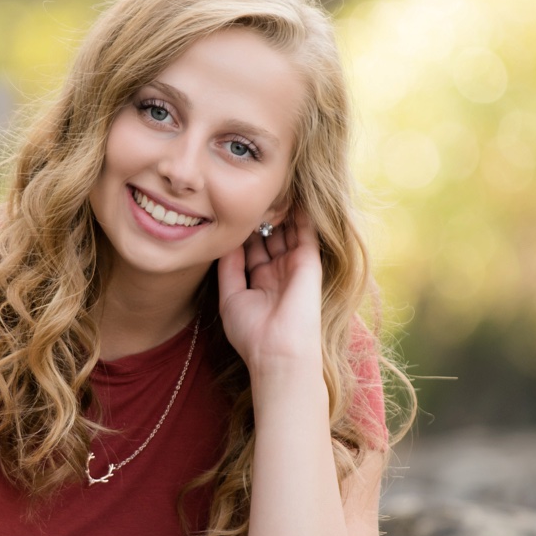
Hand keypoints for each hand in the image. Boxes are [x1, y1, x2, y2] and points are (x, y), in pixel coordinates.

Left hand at [216, 207, 322, 374]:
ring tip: (267, 185)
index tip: (230, 209)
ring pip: (286, 230)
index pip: (251, 248)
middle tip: (248, 191)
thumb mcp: (230, 297)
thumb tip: (226, 241)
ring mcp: (294, 265)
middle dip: (260, 216)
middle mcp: (278, 271)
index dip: (243, 230)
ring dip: (278, 210)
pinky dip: (299, 212)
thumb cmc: (252, 332)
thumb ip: (229, 267)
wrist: (279, 350)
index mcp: (260, 282)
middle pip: (268, 236)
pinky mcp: (309, 260)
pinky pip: (305, 230)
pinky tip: (290, 193)